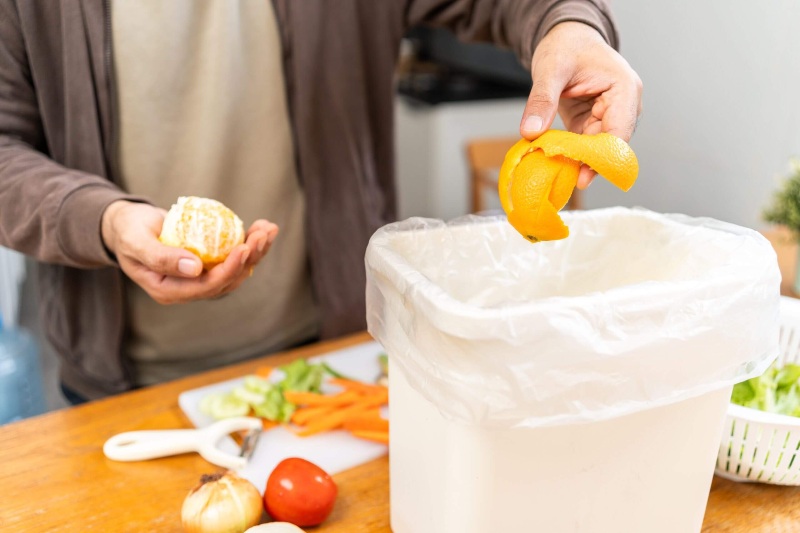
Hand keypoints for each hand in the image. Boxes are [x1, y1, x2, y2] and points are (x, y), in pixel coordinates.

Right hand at [101, 201, 278, 303]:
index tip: (244, 248)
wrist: (127, 225)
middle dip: (249, 258)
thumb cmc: (127, 231)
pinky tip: (261, 228)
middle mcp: (189, 288)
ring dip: (256, 251)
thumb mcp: (136, 242)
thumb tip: (195, 269)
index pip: (207, 287)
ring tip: (268, 229)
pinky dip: (249, 243)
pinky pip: (233, 257)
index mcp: (170, 291)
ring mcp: (200, 277)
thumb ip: (160, 258)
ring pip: (235, 270)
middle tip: (263, 234)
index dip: (229, 269)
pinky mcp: (208, 263)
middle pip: (227, 280)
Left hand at [520, 22, 642, 188]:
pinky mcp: (595, 124)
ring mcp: (610, 116)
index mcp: (624, 89)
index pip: (620, 132)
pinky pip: (585, 145)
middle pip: (611, 145)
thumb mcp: (549, 69)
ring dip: (578, 160)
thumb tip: (530, 131)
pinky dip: (571, 154)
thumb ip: (541, 100)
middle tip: (564, 180)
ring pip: (598, 149)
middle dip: (588, 163)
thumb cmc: (566, 46)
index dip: (602, 157)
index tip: (582, 177)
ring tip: (557, 173)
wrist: (567, 39)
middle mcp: (624, 105)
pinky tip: (556, 163)